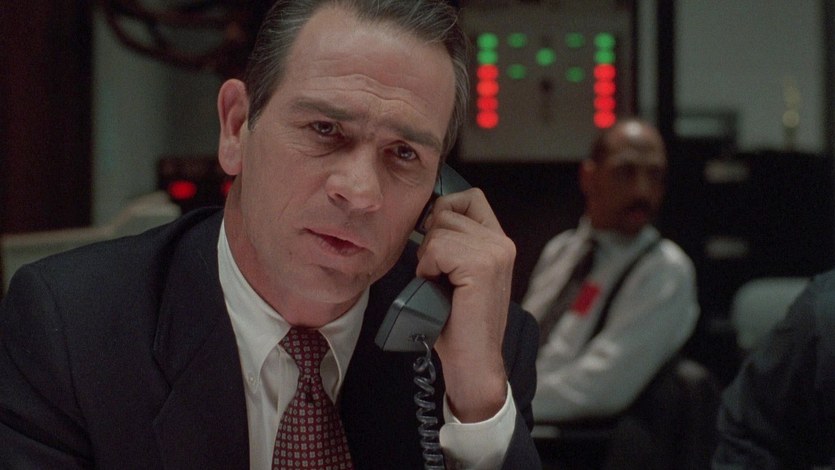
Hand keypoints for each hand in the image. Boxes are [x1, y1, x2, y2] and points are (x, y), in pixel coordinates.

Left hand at [416, 187, 514, 421]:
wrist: (473, 361)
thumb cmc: (459, 322)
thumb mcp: (459, 272)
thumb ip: (455, 242)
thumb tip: (428, 215)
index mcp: (499, 241)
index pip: (467, 197)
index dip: (444, 213)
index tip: (436, 245)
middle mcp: (502, 242)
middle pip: (446, 211)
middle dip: (431, 241)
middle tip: (440, 275)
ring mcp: (495, 252)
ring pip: (439, 229)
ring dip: (428, 258)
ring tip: (442, 285)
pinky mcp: (482, 265)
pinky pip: (437, 248)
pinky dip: (429, 268)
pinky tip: (441, 289)